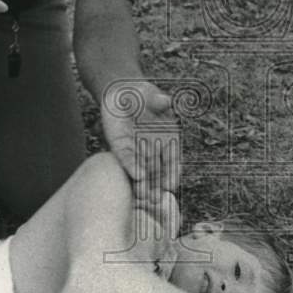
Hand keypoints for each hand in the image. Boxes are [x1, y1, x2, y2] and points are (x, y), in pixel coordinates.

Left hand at [101, 80, 180, 211]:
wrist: (122, 92)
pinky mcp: (120, 146)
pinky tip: (136, 176)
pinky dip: (131, 167)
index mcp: (167, 138)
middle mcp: (153, 148)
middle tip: (156, 200)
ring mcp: (137, 149)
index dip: (172, 173)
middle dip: (156, 186)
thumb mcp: (153, 95)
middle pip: (157, 171)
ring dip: (144, 183)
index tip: (172, 185)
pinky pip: (125, 158)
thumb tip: (166, 100)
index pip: (172, 160)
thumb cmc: (144, 94)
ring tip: (145, 197)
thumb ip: (159, 101)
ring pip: (142, 169)